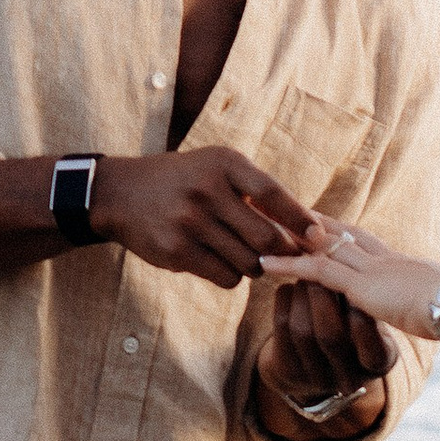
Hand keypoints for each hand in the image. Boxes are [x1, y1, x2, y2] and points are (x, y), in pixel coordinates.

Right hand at [93, 149, 326, 287]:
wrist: (121, 194)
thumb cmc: (183, 181)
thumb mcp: (216, 168)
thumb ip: (256, 191)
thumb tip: (308, 226)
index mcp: (223, 163)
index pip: (274, 194)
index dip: (300, 219)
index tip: (318, 236)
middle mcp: (207, 189)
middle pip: (267, 237)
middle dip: (282, 252)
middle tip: (285, 255)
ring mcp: (190, 222)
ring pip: (248, 262)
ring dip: (255, 265)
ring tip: (245, 254)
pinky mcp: (176, 251)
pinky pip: (225, 276)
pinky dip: (231, 275)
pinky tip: (219, 261)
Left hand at [256, 278, 395, 430]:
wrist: (319, 365)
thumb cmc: (356, 329)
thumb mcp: (375, 321)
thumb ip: (372, 301)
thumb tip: (359, 261)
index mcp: (378, 363)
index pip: (370, 344)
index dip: (359, 311)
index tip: (351, 281)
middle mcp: (348, 378)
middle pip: (330, 335)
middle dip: (322, 294)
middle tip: (319, 264)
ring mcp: (315, 378)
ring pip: (302, 329)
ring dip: (302, 293)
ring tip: (305, 273)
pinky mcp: (287, 369)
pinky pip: (282, 326)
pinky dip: (285, 298)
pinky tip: (291, 287)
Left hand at [258, 219, 439, 335]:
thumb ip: (428, 300)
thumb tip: (437, 306)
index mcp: (402, 264)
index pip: (362, 240)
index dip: (338, 229)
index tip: (318, 221)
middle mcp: (384, 259)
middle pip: (339, 233)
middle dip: (310, 221)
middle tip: (281, 208)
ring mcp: (371, 269)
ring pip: (322, 246)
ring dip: (289, 236)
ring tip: (260, 227)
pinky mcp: (362, 285)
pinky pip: (317, 272)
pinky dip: (289, 266)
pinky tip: (265, 265)